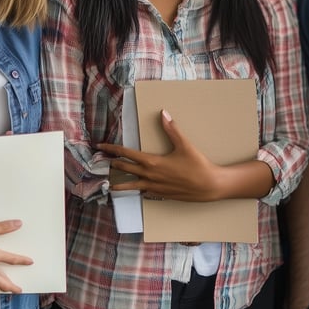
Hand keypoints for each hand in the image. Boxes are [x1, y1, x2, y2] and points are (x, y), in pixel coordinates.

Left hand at [97, 110, 220, 201]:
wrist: (209, 186)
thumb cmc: (197, 165)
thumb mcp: (184, 145)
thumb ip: (172, 129)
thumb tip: (163, 113)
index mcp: (153, 162)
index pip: (126, 154)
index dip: (112, 149)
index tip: (101, 146)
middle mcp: (150, 176)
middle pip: (124, 169)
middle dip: (111, 164)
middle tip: (99, 161)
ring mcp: (154, 187)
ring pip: (130, 185)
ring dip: (119, 182)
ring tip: (109, 182)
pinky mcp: (160, 195)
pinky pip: (143, 192)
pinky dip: (136, 189)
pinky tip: (136, 188)